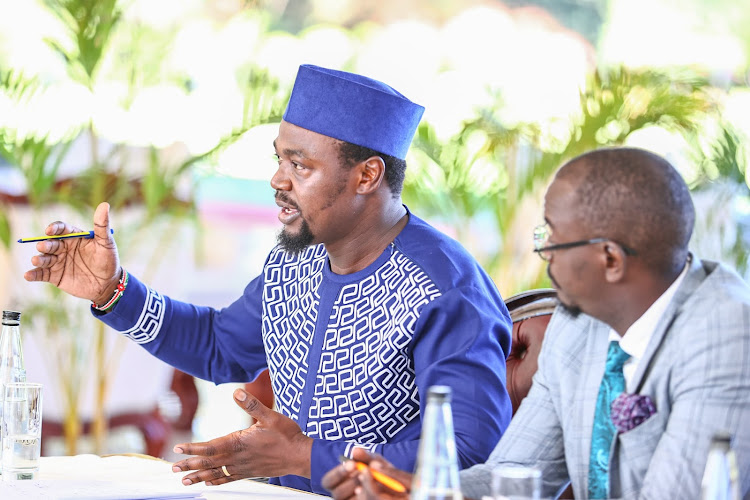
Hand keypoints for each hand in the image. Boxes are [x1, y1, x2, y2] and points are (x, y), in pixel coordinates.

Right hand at [23, 202, 120, 303]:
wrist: (108, 284)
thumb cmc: (108, 260)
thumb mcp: (107, 243)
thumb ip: (102, 226)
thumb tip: (104, 205)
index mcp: (73, 237)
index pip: (61, 229)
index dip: (54, 228)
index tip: (50, 230)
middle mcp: (63, 248)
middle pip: (50, 243)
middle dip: (45, 244)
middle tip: (43, 246)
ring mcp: (57, 262)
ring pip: (44, 258)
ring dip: (38, 259)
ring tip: (36, 260)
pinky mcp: (54, 276)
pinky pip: (41, 274)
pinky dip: (33, 274)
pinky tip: (28, 275)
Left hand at [171, 388, 312, 485]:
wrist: (300, 456)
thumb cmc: (287, 435)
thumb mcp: (270, 415)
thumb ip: (252, 405)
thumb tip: (237, 392)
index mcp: (239, 442)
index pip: (211, 446)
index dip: (193, 448)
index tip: (178, 448)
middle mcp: (237, 457)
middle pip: (209, 462)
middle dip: (190, 465)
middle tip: (174, 468)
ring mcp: (242, 467)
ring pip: (216, 473)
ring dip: (199, 476)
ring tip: (185, 480)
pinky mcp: (249, 472)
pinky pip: (228, 478)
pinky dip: (216, 481)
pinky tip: (209, 483)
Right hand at [322, 448, 411, 499]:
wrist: (390, 482)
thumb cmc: (375, 469)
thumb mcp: (371, 460)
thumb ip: (363, 456)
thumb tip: (355, 450)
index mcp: (336, 482)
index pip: (328, 481)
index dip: (338, 473)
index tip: (352, 464)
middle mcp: (340, 495)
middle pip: (337, 494)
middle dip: (352, 482)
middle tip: (364, 473)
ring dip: (361, 490)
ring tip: (372, 480)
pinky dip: (368, 496)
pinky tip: (375, 490)